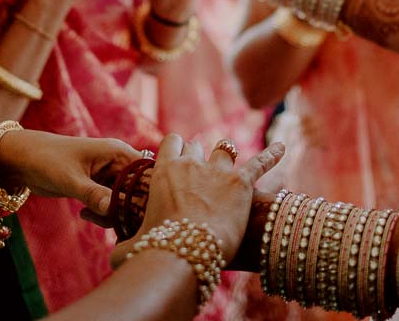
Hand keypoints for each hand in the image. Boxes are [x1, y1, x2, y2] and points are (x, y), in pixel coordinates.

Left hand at [0, 129, 141, 216]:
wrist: (24, 161)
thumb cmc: (46, 160)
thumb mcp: (70, 179)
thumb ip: (93, 194)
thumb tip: (114, 209)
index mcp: (118, 152)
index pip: (148, 174)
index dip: (148, 195)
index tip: (135, 215)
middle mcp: (119, 163)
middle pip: (140, 192)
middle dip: (128, 210)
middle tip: (110, 223)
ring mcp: (110, 177)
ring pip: (126, 202)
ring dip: (114, 215)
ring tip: (89, 215)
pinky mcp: (100, 189)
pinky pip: (112, 206)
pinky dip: (104, 215)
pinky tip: (84, 214)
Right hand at [111, 134, 285, 266]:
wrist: (184, 252)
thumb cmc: (155, 249)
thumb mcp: (133, 241)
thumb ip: (125, 241)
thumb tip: (115, 256)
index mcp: (164, 170)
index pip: (171, 143)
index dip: (176, 148)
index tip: (178, 155)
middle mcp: (190, 163)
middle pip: (196, 144)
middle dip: (199, 154)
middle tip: (202, 170)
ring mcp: (217, 171)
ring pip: (225, 149)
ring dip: (227, 154)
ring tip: (231, 159)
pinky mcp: (241, 183)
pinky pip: (260, 163)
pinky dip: (273, 154)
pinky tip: (283, 147)